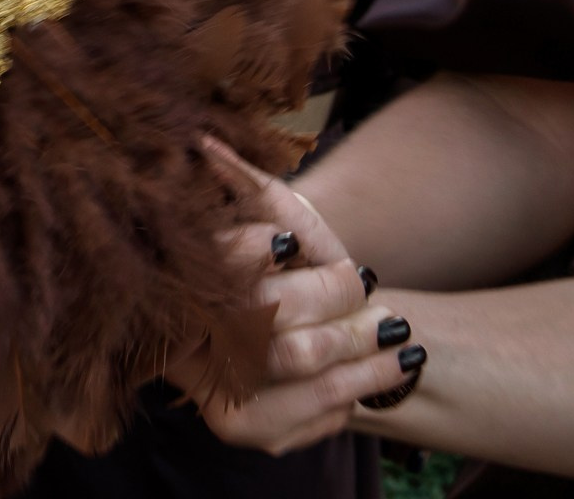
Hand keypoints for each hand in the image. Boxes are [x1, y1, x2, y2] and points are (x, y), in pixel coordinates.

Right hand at [176, 138, 422, 453]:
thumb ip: (249, 188)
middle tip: (363, 285)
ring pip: (301, 362)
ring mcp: (208, 393)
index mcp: (176, 285)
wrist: (292, 337)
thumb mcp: (269, 221)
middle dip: (331, 297)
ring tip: (398, 335)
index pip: (211, 260)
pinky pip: (313, 411)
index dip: (254, 248)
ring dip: (364, 348)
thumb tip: (205, 145)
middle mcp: (176, 345)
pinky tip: (380, 369)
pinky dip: (358, 387)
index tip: (292, 245)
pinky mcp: (243, 428)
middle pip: (270, 313)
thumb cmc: (281, 265)